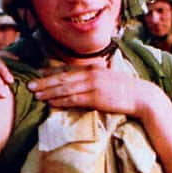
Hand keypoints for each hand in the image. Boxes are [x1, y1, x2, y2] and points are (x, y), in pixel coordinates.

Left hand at [28, 66, 159, 118]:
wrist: (142, 96)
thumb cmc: (125, 90)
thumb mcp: (108, 78)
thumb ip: (94, 77)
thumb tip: (82, 81)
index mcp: (92, 69)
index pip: (67, 70)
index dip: (50, 73)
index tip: (37, 74)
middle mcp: (91, 75)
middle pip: (62, 79)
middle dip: (44, 82)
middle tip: (29, 86)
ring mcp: (93, 86)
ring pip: (65, 89)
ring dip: (49, 92)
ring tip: (36, 95)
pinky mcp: (96, 98)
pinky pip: (74, 100)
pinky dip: (61, 101)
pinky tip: (51, 103)